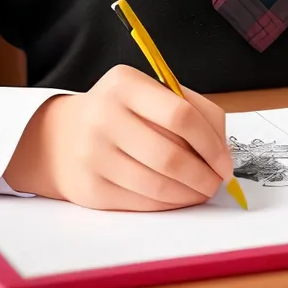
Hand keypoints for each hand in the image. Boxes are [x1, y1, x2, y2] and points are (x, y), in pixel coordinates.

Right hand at [2, 64, 234, 210]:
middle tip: (217, 183)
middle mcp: (104, 116)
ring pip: (157, 183)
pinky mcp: (89, 188)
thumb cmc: (122, 112)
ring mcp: (93, 154)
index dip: (211, 143)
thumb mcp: (151, 93)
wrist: (61, 138)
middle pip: (170, 155)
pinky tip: (178, 198)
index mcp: (125, 83)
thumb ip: (193, 110)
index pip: (181, 115)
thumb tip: (223, 152)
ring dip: (189, 193)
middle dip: (204, 175)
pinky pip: (140, 201)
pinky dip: (168, 204)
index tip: (226, 163)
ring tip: (202, 191)